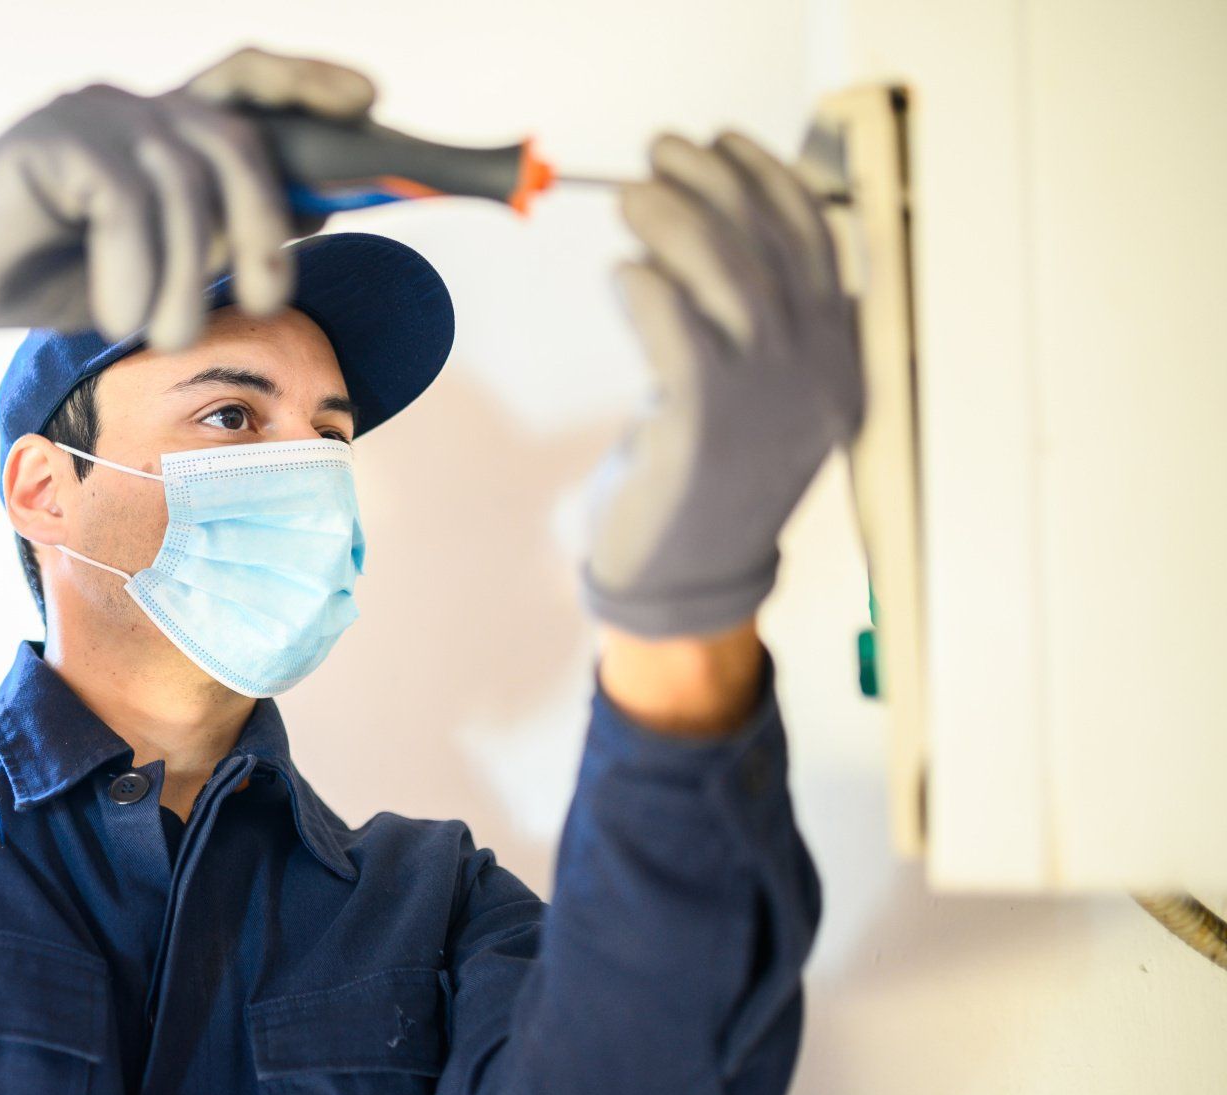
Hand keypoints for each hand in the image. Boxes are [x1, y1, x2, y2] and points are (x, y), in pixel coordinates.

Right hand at [0, 46, 375, 366]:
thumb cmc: (52, 278)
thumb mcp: (154, 267)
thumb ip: (219, 237)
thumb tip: (313, 217)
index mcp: (165, 128)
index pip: (246, 80)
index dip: (306, 82)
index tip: (369, 102)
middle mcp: (135, 106)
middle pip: (234, 137)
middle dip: (265, 219)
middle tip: (268, 300)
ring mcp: (92, 114)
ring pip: (181, 179)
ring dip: (188, 271)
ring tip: (170, 339)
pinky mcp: (49, 137)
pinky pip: (123, 199)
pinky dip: (133, 267)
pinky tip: (118, 317)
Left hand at [582, 130, 864, 638]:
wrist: (688, 583)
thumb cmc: (704, 482)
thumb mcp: (748, 394)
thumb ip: (748, 322)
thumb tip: (705, 226)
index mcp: (839, 359)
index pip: (816, 241)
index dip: (768, 179)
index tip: (720, 145)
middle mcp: (816, 375)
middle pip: (772, 248)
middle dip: (714, 183)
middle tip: (659, 154)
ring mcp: (768, 403)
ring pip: (731, 279)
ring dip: (677, 222)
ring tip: (631, 197)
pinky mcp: (707, 428)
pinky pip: (683, 335)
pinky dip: (651, 290)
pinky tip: (622, 274)